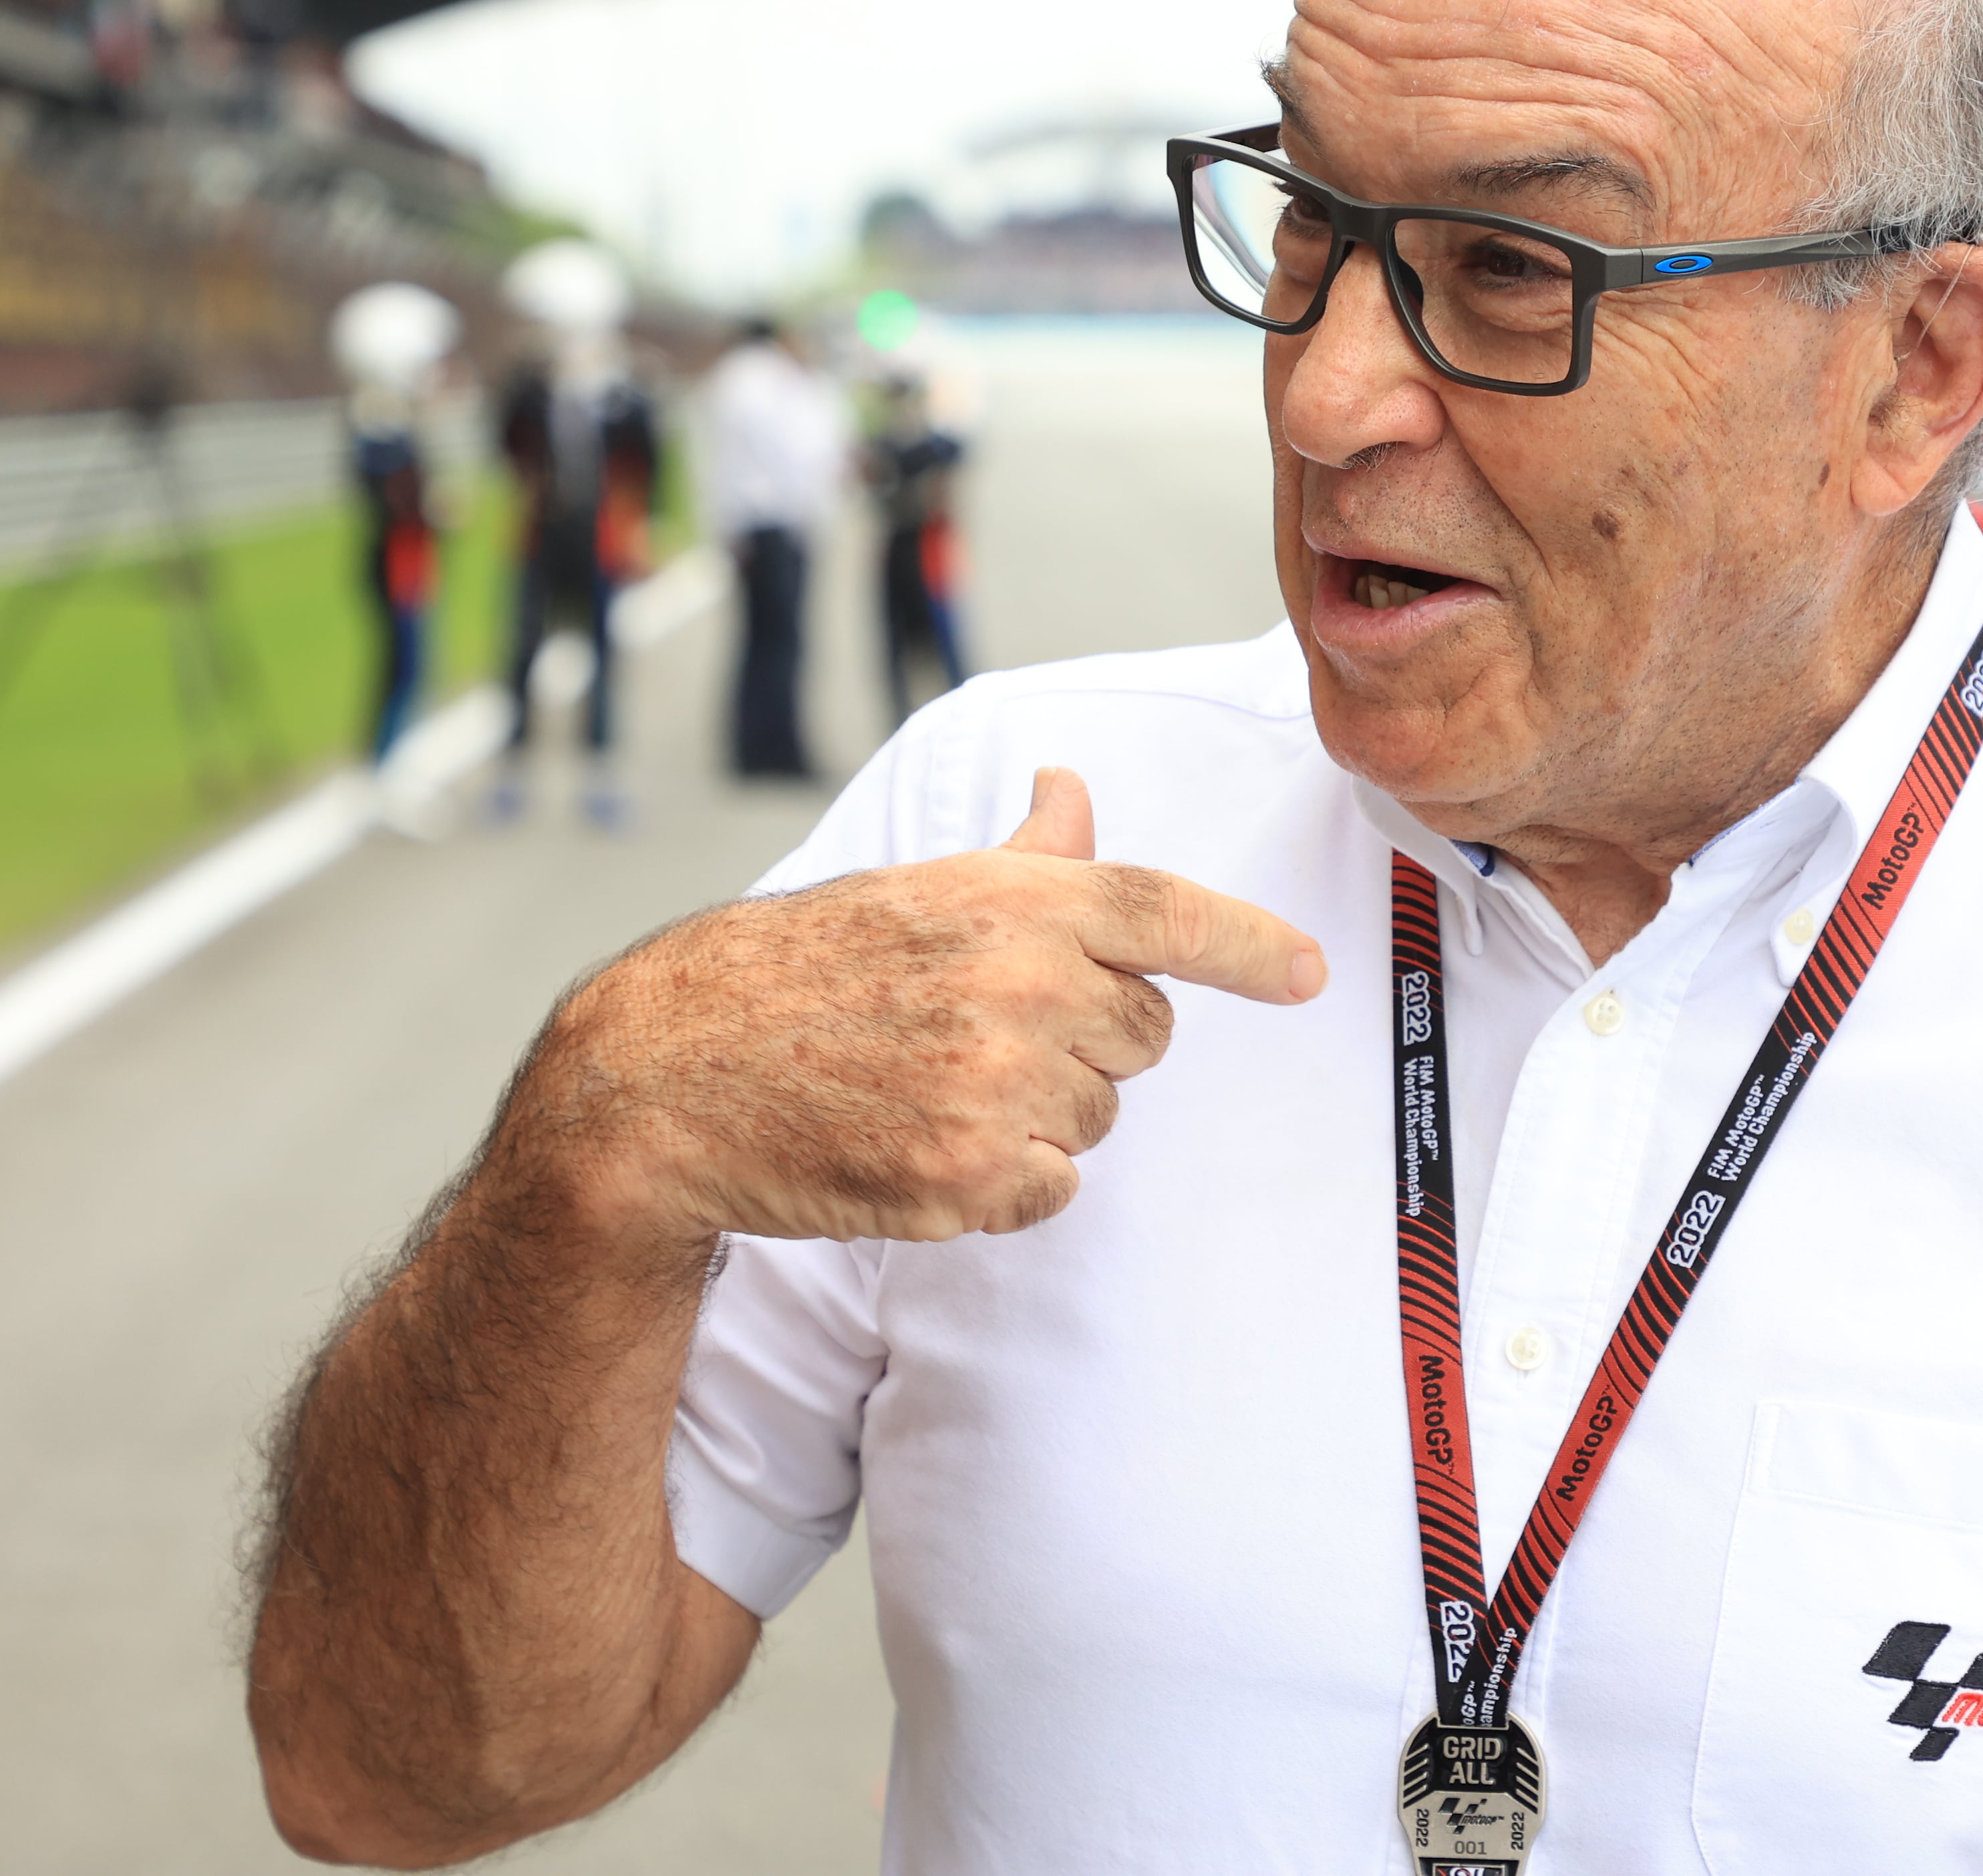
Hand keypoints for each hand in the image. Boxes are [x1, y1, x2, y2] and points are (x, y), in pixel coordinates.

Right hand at [527, 768, 1326, 1245]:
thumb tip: (1073, 791)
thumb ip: (1024, 858)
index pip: (1165, 911)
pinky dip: (1004, 1182)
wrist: (674, 1074)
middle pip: (1146, 1035)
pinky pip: (1053, 1190)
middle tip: (982, 1034)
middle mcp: (1020, 986)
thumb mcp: (917, 889)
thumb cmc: (801, 971)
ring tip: (933, 1085)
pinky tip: (923, 1145)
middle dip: (1092, 1042)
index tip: (1308, 973)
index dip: (1249, 943)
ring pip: (1097, 1117)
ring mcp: (996, 1086)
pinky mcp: (968, 1179)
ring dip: (1040, 1113)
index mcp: (1012, 901)